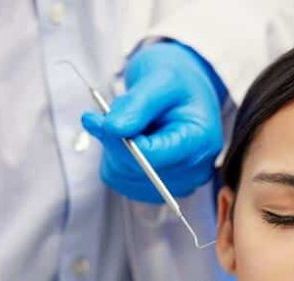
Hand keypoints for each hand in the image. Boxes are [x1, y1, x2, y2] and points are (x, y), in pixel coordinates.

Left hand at [82, 41, 225, 202]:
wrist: (185, 91)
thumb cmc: (178, 81)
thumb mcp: (161, 79)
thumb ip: (137, 104)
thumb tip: (112, 128)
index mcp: (200, 143)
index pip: (151, 157)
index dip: (117, 141)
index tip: (93, 118)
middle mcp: (193, 171)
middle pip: (133, 169)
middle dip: (115, 140)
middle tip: (113, 111)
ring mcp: (177, 184)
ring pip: (121, 176)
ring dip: (114, 148)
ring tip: (132, 122)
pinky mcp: (159, 189)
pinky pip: (119, 179)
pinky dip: (115, 157)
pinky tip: (132, 139)